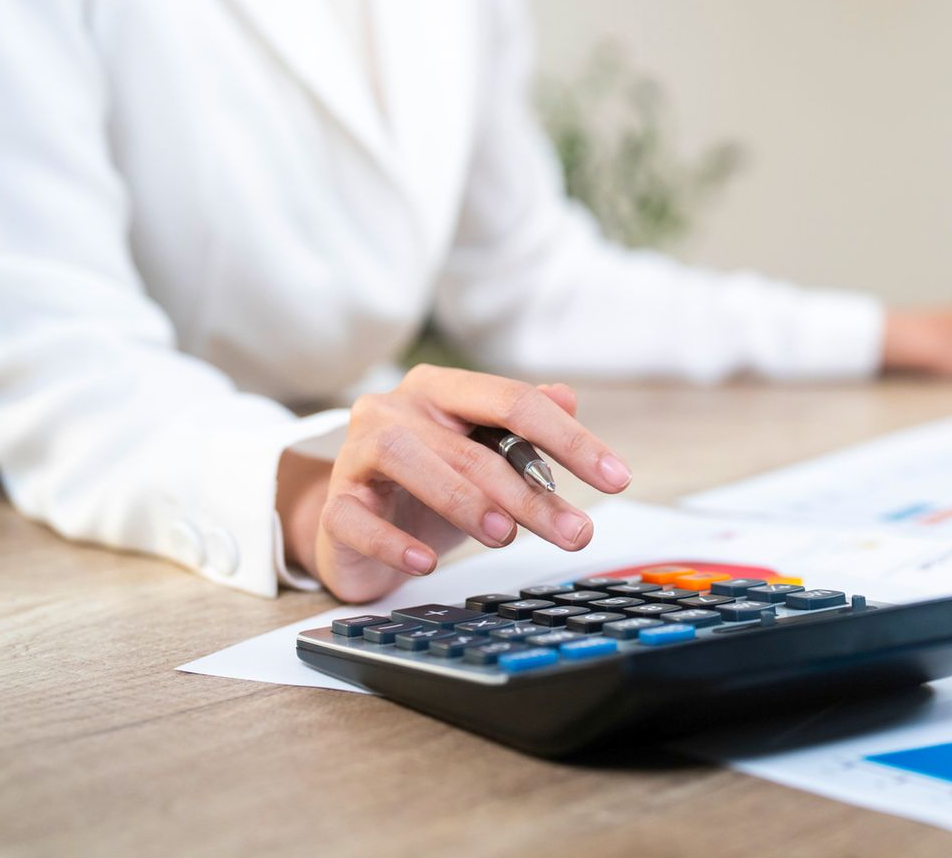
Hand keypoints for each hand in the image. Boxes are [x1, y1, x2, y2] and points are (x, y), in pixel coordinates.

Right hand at [277, 366, 631, 602]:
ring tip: (505, 534)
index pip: (513, 401)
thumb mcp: (483, 455)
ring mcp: (356, 452)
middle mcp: (395, 408)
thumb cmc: (429, 486)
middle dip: (531, 491)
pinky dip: (393, 542)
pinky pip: (356, 518)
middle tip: (574, 532)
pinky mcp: (334, 503)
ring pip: (409, 461)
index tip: (617, 478)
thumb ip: (523, 426)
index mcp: (442, 390)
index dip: (570, 440)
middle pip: (472, 444)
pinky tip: (426, 562)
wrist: (355, 527)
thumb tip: (567, 398)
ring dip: (464, 500)